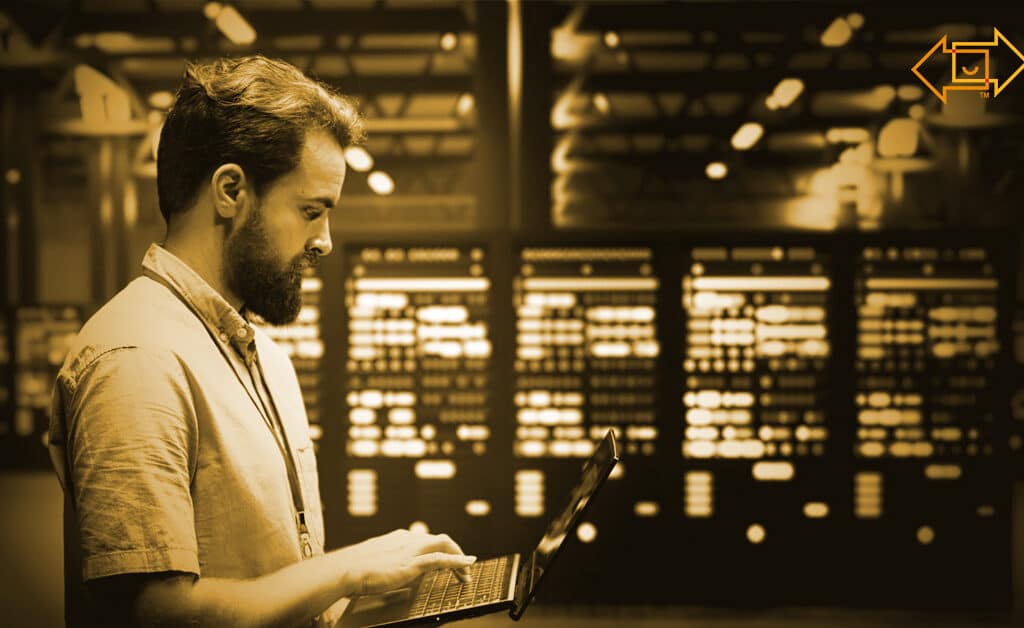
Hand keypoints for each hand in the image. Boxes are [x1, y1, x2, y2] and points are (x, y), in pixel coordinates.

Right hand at [336, 529, 475, 595]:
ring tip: (467, 573)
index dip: (441, 550)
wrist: (346, 569)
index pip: (427, 540)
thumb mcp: (375, 561)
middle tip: (463, 570)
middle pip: (439, 540)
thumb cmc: (354, 568)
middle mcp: (407, 539)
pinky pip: (441, 559)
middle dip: (455, 553)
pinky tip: (467, 565)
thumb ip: (386, 562)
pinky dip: (457, 561)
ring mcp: (410, 549)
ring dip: (459, 558)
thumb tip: (389, 571)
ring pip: (444, 545)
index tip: (447, 562)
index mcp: (399, 538)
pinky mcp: (411, 562)